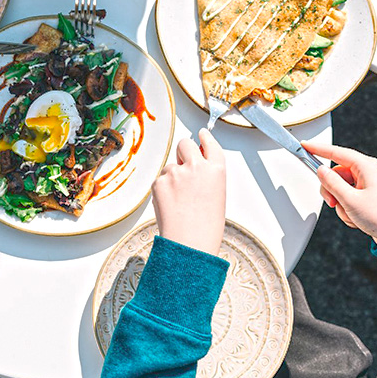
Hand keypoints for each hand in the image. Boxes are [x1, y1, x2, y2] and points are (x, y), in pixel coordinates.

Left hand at [151, 129, 226, 254]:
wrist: (190, 243)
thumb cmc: (206, 226)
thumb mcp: (217, 195)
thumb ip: (207, 176)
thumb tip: (194, 165)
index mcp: (216, 169)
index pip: (210, 143)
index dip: (204, 138)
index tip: (201, 134)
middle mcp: (196, 166)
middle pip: (185, 144)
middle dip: (184, 150)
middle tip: (183, 164)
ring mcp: (176, 172)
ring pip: (170, 166)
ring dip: (172, 178)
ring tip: (179, 202)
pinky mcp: (159, 181)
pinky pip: (160, 180)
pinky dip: (163, 190)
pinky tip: (171, 205)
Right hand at [302, 141, 376, 247]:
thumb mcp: (350, 199)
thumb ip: (331, 182)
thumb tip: (321, 171)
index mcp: (367, 167)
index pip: (336, 152)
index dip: (318, 149)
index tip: (305, 145)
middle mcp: (368, 172)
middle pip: (336, 174)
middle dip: (332, 191)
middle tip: (335, 203)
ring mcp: (369, 184)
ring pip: (340, 188)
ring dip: (341, 203)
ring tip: (351, 214)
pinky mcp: (369, 195)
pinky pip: (349, 197)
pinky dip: (348, 208)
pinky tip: (356, 217)